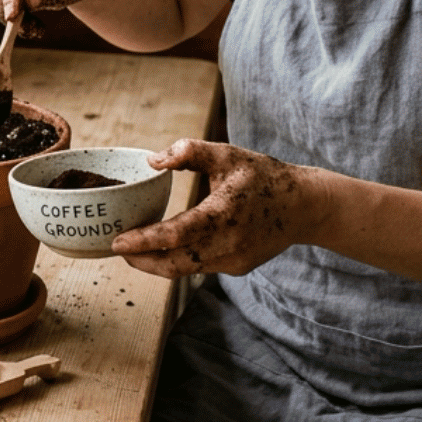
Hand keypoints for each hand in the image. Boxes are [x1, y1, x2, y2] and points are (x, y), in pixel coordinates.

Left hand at [111, 138, 316, 278]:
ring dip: (157, 263)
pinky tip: (165, 249)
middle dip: (141, 261)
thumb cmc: (262, 176)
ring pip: (186, 269)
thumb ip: (189, 152)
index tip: (117, 242)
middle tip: (117, 250)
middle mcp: (228, 243)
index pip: (176, 235)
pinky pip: (201, 267)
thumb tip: (152, 160)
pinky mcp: (237, 268)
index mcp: (224, 213)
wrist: (304, 206)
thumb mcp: (227, 154)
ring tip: (134, 251)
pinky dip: (179, 261)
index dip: (144, 241)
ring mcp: (234, 260)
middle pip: (174, 264)